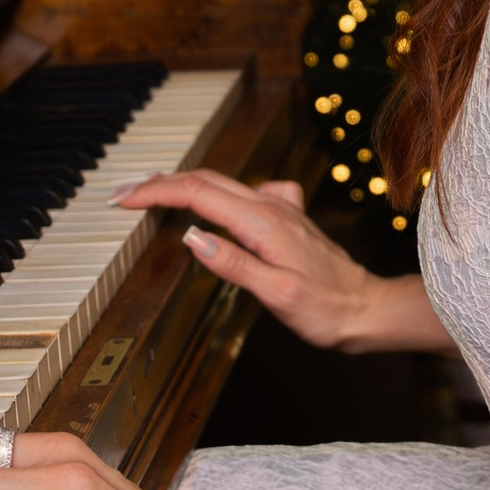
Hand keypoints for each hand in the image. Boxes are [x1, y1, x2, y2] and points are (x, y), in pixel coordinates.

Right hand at [115, 169, 395, 349]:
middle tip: (122, 194)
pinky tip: (213, 201)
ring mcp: (280, 210)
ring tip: (151, 191)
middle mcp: (271, 207)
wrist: (366, 308)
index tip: (123, 200)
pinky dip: (214, 191)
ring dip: (182, 183)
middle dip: (159, 183)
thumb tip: (192, 238)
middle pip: (205, 180)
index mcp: (263, 222)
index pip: (197, 195)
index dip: (155, 194)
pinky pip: (243, 193)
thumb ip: (234, 264)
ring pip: (222, 183)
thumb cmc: (327, 308)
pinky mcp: (286, 218)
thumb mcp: (278, 294)